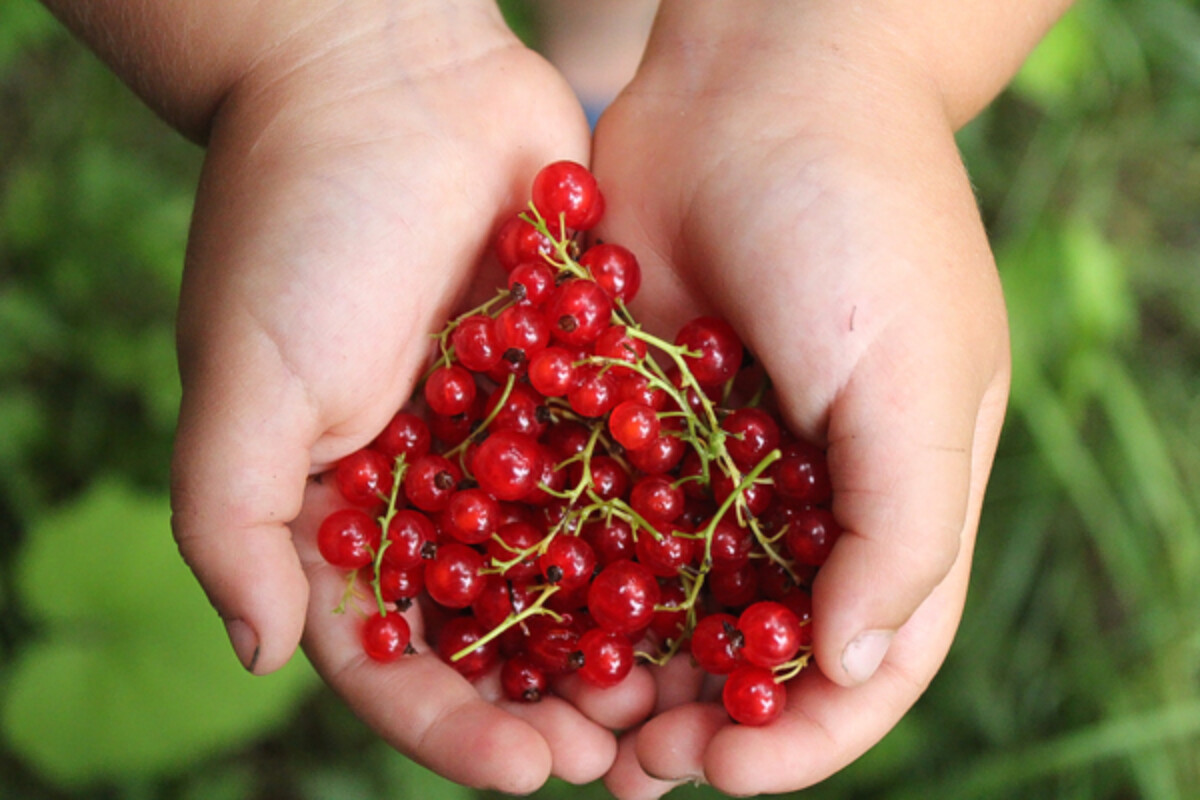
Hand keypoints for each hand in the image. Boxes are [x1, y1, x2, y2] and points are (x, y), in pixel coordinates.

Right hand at [167, 4, 621, 790]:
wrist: (387, 81)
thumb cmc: (298, 228)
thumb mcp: (245, 381)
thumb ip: (231, 522)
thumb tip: (257, 654)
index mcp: (340, 510)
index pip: (390, 658)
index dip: (454, 725)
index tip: (531, 769)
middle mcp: (425, 490)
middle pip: (491, 633)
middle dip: (551, 699)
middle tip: (622, 755)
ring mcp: (505, 440)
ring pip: (569, 568)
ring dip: (617, 636)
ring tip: (680, 693)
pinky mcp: (574, 381)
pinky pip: (620, 473)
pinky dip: (657, 531)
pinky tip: (716, 580)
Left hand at [589, 6, 1010, 795]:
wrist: (758, 84)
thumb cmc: (863, 222)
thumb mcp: (917, 375)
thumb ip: (904, 527)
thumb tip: (852, 667)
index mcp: (894, 504)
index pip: (865, 666)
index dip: (801, 736)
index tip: (724, 770)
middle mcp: (803, 500)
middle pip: (752, 651)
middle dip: (696, 718)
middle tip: (625, 765)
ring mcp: (714, 462)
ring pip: (665, 601)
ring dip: (620, 666)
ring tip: (563, 719)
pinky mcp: (635, 418)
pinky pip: (601, 517)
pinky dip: (570, 574)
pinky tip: (519, 615)